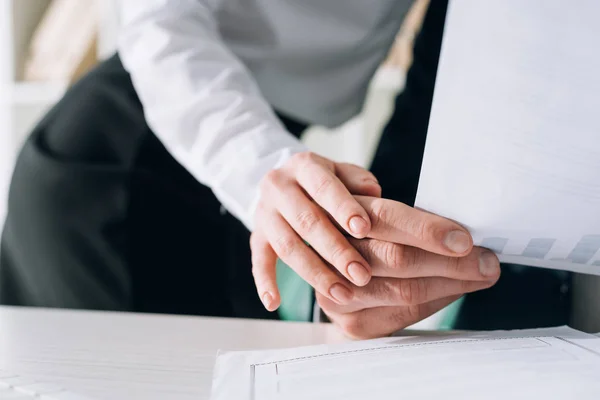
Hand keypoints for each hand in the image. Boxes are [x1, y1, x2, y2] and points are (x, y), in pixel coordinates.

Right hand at [251, 152, 381, 310]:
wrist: (285, 183)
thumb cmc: (324, 182)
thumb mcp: (343, 172)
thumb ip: (359, 181)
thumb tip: (374, 195)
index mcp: (304, 166)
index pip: (323, 186)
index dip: (342, 207)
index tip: (363, 229)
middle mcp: (278, 186)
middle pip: (306, 221)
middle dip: (336, 250)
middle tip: (361, 274)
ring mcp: (264, 213)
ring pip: (287, 246)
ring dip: (315, 273)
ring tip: (343, 295)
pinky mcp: (256, 236)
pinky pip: (258, 260)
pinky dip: (265, 282)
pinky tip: (274, 303)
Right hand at [317, 197, 500, 338]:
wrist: (329, 282)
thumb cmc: (359, 237)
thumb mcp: (364, 209)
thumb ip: (390, 209)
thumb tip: (450, 221)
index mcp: (336, 213)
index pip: (384, 219)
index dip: (426, 229)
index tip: (464, 238)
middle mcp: (330, 253)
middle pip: (396, 257)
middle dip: (450, 261)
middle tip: (487, 259)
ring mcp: (338, 292)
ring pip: (404, 290)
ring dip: (451, 282)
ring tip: (483, 274)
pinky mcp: (352, 322)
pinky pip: (404, 314)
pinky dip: (438, 300)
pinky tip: (458, 289)